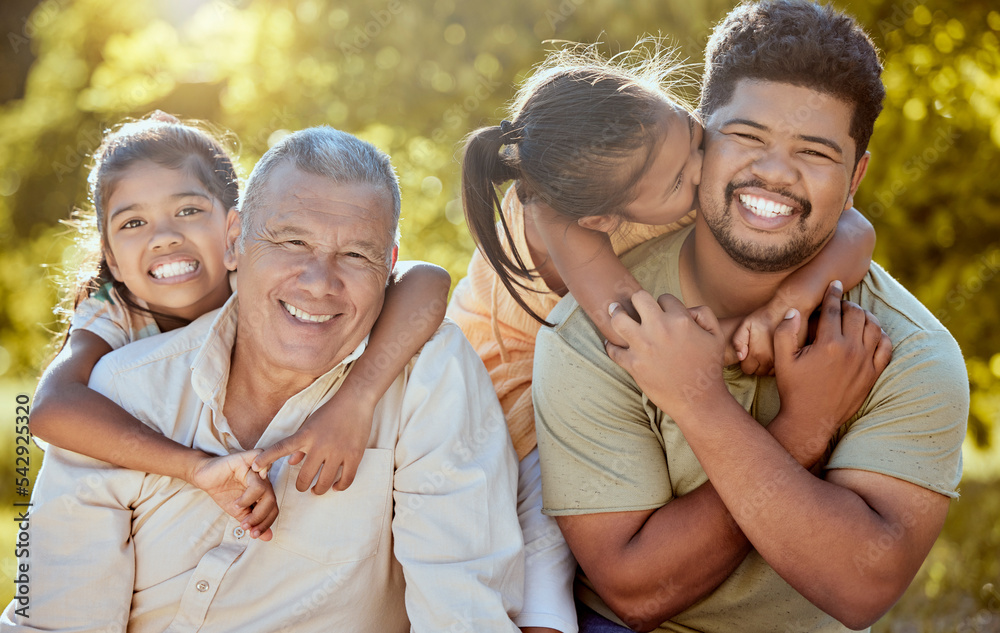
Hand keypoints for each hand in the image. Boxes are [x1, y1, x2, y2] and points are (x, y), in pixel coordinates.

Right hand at [187, 449, 277, 539]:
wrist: (204, 477)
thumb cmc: (223, 492)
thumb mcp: (238, 512)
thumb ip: (253, 523)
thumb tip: (268, 538)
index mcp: (264, 492)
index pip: (273, 509)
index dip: (265, 524)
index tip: (252, 534)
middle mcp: (264, 481)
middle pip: (271, 500)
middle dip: (259, 517)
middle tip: (245, 526)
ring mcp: (257, 469)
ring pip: (264, 489)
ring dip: (250, 503)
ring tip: (236, 508)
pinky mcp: (248, 458)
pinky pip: (259, 467)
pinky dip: (253, 484)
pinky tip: (240, 493)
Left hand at [252, 394, 372, 493]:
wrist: (356, 400)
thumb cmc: (331, 411)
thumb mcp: (311, 424)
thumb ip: (300, 445)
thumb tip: (291, 463)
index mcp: (306, 435)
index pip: (281, 448)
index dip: (267, 459)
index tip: (255, 468)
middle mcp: (320, 445)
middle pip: (305, 476)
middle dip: (301, 486)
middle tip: (302, 487)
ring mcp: (338, 452)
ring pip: (324, 482)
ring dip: (318, 490)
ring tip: (317, 489)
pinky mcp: (354, 455)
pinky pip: (345, 479)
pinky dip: (339, 486)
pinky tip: (335, 486)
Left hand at [605, 290, 729, 418]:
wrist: (699, 400)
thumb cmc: (708, 367)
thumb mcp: (716, 335)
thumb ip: (704, 313)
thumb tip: (685, 308)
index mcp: (680, 320)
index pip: (664, 297)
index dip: (663, 304)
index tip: (661, 312)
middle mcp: (659, 329)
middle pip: (638, 298)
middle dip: (637, 301)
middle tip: (634, 306)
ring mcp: (644, 347)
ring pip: (618, 319)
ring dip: (617, 315)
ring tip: (615, 314)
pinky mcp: (633, 364)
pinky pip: (613, 350)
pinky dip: (611, 346)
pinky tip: (612, 343)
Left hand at [733, 300, 807, 375]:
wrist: (789, 309)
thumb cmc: (765, 316)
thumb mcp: (746, 324)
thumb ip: (738, 341)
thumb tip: (740, 357)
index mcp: (758, 354)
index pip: (747, 370)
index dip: (746, 363)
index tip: (749, 354)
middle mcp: (771, 361)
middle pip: (759, 373)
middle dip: (757, 365)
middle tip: (759, 353)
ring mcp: (784, 360)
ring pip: (771, 372)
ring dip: (768, 366)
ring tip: (768, 353)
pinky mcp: (794, 357)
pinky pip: (783, 367)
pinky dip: (779, 364)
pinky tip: (778, 354)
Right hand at [772, 281, 892, 461]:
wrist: (810, 419)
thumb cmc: (794, 389)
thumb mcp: (782, 360)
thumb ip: (785, 332)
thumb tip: (794, 311)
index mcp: (828, 344)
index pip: (833, 309)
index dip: (833, 294)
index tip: (835, 284)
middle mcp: (851, 350)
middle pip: (856, 314)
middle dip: (848, 304)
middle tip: (841, 304)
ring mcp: (865, 363)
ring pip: (874, 328)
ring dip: (865, 317)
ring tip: (856, 316)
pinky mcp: (872, 374)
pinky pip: (886, 348)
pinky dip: (881, 336)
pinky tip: (872, 334)